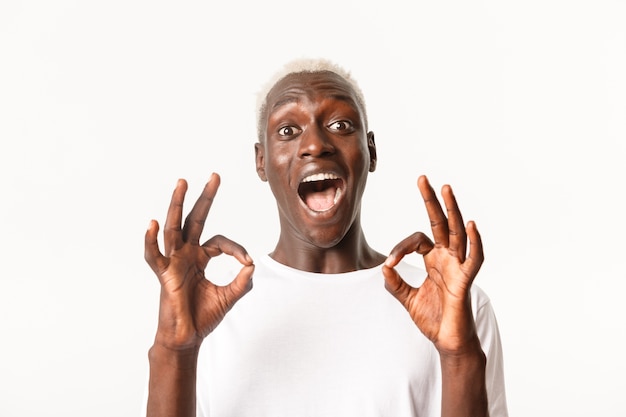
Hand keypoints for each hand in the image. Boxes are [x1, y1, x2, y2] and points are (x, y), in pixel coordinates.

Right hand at [144, 173, 253, 350]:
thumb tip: (251, 265)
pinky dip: (151, 241)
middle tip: (215, 176)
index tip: (247, 263)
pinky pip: (154, 255)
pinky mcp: (164, 274)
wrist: (187, 339)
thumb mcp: (230, 297)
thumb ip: (242, 282)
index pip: (220, 241)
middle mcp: (186, 254)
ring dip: (177, 204)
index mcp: (200, 257)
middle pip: (195, 219)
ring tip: (183, 182)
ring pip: (174, 227)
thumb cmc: (204, 317)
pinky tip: (153, 224)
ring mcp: (174, 262)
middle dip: (205, 197)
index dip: (236, 249)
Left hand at [382, 175, 483, 354]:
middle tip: (422, 179)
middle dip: (431, 201)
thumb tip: (383, 269)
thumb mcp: (407, 299)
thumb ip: (395, 284)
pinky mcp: (465, 281)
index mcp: (433, 259)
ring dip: (452, 210)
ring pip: (457, 233)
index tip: (390, 264)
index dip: (401, 247)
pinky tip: (469, 224)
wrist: (447, 342)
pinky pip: (474, 258)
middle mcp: (447, 258)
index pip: (417, 239)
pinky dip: (474, 242)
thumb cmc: (433, 319)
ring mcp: (458, 267)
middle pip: (440, 223)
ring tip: (446, 189)